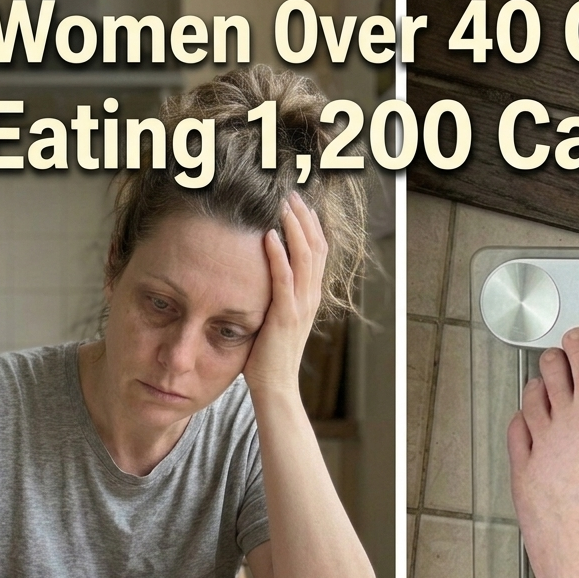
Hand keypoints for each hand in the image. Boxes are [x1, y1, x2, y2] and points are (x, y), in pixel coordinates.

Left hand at [243, 191, 326, 395]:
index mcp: (311, 294)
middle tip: (291, 193)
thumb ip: (275, 293)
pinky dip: (279, 255)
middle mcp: (311, 295)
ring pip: (305, 256)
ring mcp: (301, 305)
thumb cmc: (269, 353)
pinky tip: (269, 235)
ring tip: (282, 205)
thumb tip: (260, 271)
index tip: (297, 202)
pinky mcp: (286, 315)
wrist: (275, 384)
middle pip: (316, 245)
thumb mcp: (276, 315)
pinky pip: (285, 279)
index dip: (310, 224)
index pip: (317, 250)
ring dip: (294, 227)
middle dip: (304, 217)